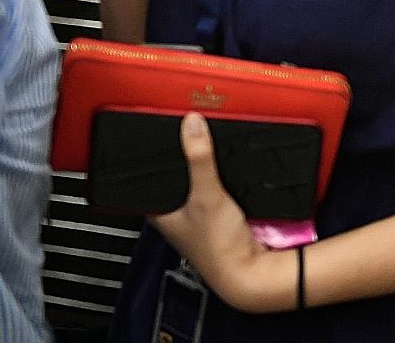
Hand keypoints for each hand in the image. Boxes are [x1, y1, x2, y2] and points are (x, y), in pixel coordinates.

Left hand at [151, 113, 292, 313]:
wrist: (249, 268)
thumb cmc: (217, 247)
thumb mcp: (207, 194)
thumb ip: (199, 159)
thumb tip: (191, 125)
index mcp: (157, 211)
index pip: (146, 177)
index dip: (149, 156)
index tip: (156, 133)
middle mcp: (173, 214)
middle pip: (173, 177)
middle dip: (183, 157)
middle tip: (189, 135)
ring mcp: (195, 216)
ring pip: (193, 183)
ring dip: (202, 169)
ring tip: (208, 151)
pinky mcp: (217, 216)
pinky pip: (214, 189)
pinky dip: (220, 180)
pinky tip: (227, 175)